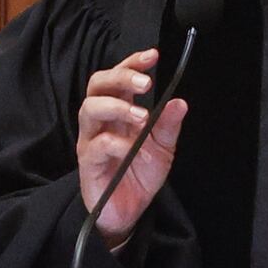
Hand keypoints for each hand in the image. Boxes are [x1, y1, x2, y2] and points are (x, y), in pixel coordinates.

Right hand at [76, 48, 187, 248]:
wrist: (129, 211)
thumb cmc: (139, 174)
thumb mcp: (163, 149)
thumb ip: (168, 126)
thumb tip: (180, 102)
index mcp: (119, 111)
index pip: (118, 78)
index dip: (132, 63)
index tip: (152, 56)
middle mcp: (101, 121)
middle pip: (98, 85)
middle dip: (121, 77)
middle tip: (146, 84)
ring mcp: (92, 140)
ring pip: (90, 109)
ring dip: (118, 107)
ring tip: (142, 116)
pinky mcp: (88, 162)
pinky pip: (96, 144)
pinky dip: (116, 142)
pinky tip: (131, 149)